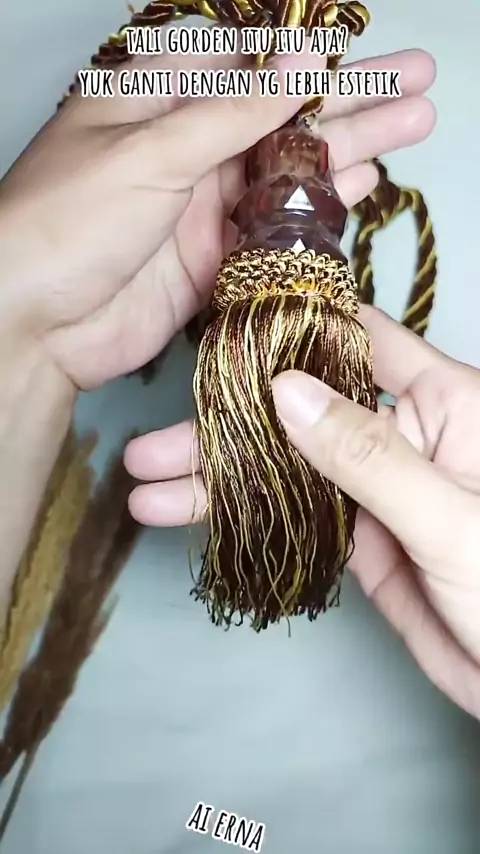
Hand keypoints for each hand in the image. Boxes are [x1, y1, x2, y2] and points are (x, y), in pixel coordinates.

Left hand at [0, 45, 434, 388]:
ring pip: (289, 169)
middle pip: (281, 113)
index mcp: (156, 96)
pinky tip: (360, 187)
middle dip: (350, 98)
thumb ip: (232, 111)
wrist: (32, 326)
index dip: (307, 53)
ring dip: (347, 149)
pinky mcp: (214, 257)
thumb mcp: (149, 152)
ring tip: (409, 126)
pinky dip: (318, 210)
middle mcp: (186, 145)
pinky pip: (276, 228)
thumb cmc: (62, 223)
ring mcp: (202, 204)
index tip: (361, 46)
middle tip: (413, 84)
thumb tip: (300, 59)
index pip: (247, 60)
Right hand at [126, 307, 479, 718]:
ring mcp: (378, 489)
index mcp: (440, 401)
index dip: (288, 331)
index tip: (216, 335)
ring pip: (288, 470)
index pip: (355, 340)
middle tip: (150, 448)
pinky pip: (298, 516)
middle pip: (302, 413)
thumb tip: (284, 389)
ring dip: (220, 480)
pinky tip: (193, 517)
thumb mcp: (448, 516)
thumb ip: (367, 455)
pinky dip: (248, 517)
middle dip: (225, 429)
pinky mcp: (365, 541)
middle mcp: (402, 433)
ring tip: (147, 491)